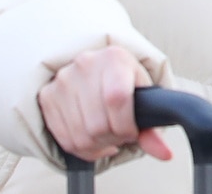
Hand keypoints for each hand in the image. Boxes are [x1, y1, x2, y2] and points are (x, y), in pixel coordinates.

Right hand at [38, 46, 172, 162]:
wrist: (98, 67)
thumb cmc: (125, 81)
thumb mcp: (143, 94)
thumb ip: (152, 125)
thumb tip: (164, 154)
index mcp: (114, 58)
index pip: (116, 99)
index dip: (126, 125)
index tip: (132, 131)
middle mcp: (85, 65)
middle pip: (98, 123)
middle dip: (114, 137)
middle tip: (121, 134)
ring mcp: (63, 80)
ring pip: (81, 136)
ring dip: (99, 145)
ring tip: (108, 135)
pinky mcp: (47, 96)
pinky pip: (65, 139)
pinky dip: (83, 149)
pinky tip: (94, 139)